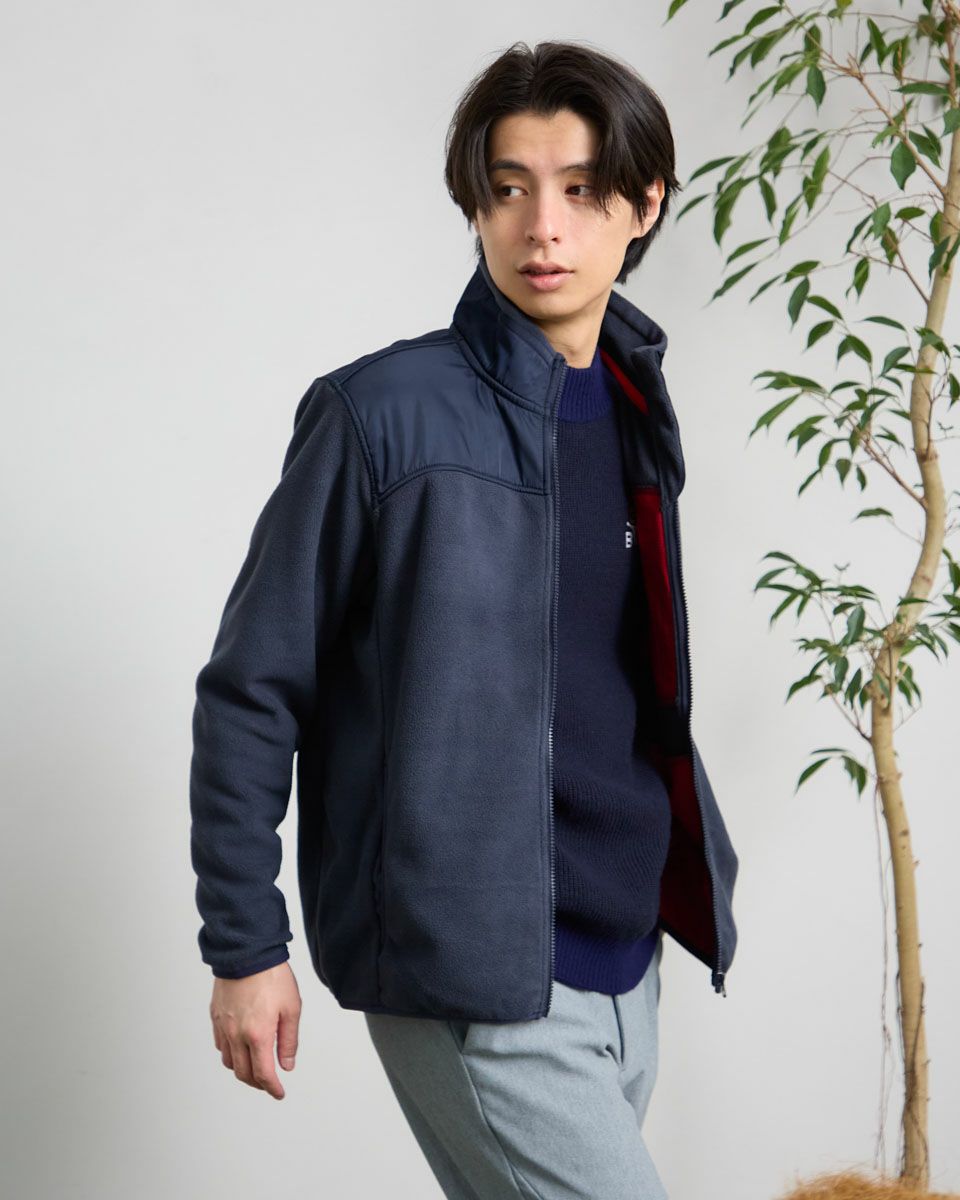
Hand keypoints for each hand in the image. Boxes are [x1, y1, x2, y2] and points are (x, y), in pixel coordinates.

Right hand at [209, 961, 301, 1099]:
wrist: (247, 952)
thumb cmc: (272, 976)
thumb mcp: (292, 1008)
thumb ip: (288, 1040)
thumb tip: (286, 1065)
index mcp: (257, 1035)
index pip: (263, 1074)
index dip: (272, 1088)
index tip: (278, 1093)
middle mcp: (237, 1035)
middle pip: (243, 1073)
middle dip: (258, 1083)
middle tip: (269, 1082)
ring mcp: (223, 1026)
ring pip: (229, 1062)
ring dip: (242, 1070)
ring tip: (255, 1067)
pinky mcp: (216, 1016)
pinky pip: (220, 1045)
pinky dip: (230, 1054)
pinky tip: (239, 1048)